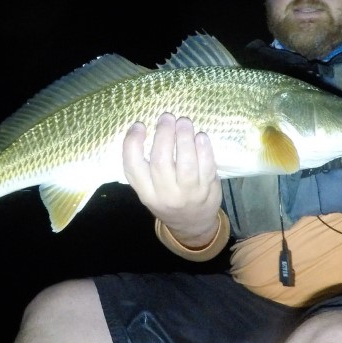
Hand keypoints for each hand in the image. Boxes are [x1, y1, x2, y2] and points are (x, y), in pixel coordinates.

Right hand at [122, 112, 223, 243]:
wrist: (192, 225)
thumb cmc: (167, 200)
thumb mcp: (149, 191)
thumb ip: (145, 167)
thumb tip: (144, 128)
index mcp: (146, 192)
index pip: (133, 167)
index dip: (133, 143)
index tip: (139, 125)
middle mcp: (165, 194)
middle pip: (161, 161)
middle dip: (163, 134)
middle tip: (167, 117)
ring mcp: (188, 194)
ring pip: (185, 163)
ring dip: (184, 137)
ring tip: (183, 121)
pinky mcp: (208, 190)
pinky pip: (206, 167)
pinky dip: (204, 149)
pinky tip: (200, 136)